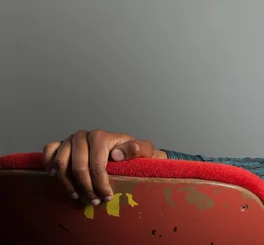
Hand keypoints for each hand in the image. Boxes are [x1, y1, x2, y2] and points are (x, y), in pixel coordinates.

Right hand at [42, 130, 166, 204]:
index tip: (107, 196)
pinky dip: (50, 166)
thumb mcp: (143, 150)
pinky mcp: (60, 144)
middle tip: (95, 200)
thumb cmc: (131, 152)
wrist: (122, 148)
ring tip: (78, 196)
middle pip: (77, 167)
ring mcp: (69, 140)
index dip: (100, 183)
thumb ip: (137, 149)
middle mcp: (83, 136)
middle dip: (86, 188)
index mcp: (100, 136)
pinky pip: (48, 152)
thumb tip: (116, 154)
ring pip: (61, 164)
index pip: (96, 165)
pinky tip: (57, 178)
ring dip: (67, 184)